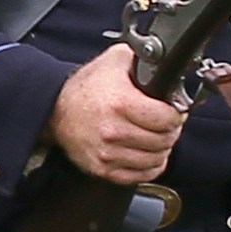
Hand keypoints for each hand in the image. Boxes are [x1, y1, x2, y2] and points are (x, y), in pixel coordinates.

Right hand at [54, 50, 193, 187]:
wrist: (55, 110)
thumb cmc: (86, 87)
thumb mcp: (115, 60)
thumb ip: (144, 57)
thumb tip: (169, 58)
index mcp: (120, 103)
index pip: (168, 119)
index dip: (176, 113)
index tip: (174, 110)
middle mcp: (113, 131)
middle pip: (165, 140)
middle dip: (171, 130)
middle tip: (166, 122)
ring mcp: (107, 153)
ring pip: (156, 159)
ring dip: (162, 148)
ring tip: (156, 135)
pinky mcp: (102, 169)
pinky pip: (141, 175)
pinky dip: (150, 165)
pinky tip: (146, 152)